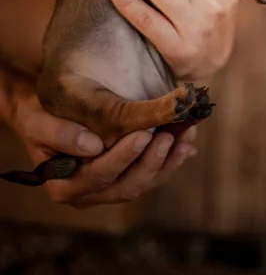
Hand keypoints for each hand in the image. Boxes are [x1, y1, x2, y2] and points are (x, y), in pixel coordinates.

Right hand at [6, 74, 195, 206]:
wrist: (45, 113)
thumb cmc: (39, 116)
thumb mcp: (38, 122)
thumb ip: (59, 134)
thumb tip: (91, 146)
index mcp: (64, 186)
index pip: (98, 177)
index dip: (122, 159)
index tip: (142, 135)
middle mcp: (87, 194)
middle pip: (126, 186)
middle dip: (150, 162)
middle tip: (167, 137)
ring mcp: (107, 188)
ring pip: (142, 183)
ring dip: (165, 164)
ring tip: (183, 141)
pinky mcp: (123, 176)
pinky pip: (149, 174)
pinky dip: (169, 161)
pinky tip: (186, 146)